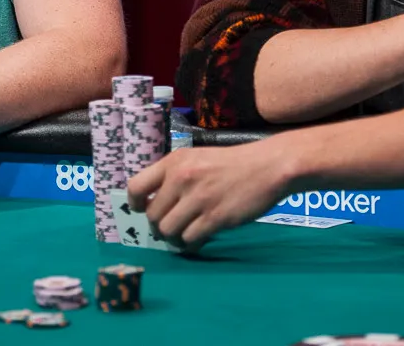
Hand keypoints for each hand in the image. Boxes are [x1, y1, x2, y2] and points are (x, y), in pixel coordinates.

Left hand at [127, 140, 291, 249]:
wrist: (267, 166)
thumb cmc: (232, 163)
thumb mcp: (197, 159)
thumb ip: (175, 177)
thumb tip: (154, 203)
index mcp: (174, 162)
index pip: (136, 187)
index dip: (135, 204)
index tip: (143, 210)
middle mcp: (181, 178)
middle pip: (152, 215)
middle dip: (159, 226)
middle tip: (172, 227)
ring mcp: (198, 198)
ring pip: (168, 231)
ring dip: (174, 238)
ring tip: (185, 234)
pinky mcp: (215, 217)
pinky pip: (190, 239)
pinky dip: (191, 244)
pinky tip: (199, 239)